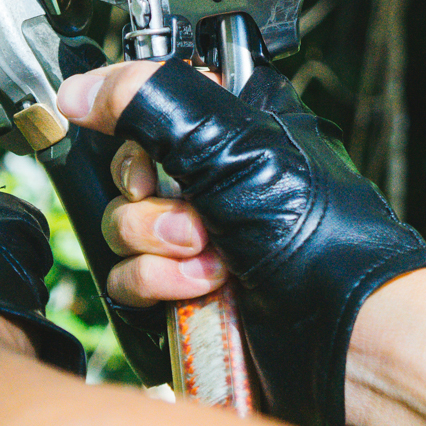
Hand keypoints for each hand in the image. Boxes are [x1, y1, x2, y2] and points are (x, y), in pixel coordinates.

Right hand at [58, 61, 425, 425]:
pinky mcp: (185, 296)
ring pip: (121, 231)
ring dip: (158, 250)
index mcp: (232, 127)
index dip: (134, 129)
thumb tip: (79, 90)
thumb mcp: (233, 145)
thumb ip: (149, 101)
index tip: (146, 151)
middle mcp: (213, 180)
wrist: (345, 335)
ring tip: (214, 264)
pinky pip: (128, 283)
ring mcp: (198, 242)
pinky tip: (205, 292)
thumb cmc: (322, 236)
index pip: (147, 103)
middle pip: (125, 172)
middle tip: (199, 217)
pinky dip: (159, 288)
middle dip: (151, 201)